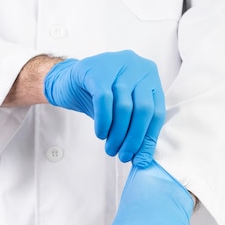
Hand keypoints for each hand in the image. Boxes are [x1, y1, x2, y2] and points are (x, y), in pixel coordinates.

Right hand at [44, 50, 164, 167]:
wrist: (67, 81)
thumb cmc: (98, 96)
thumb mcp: (121, 110)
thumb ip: (134, 127)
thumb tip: (142, 157)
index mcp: (149, 75)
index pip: (157, 111)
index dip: (149, 139)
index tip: (141, 159)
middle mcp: (137, 66)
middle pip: (144, 109)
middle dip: (134, 138)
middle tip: (124, 156)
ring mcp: (117, 65)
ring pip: (124, 107)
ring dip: (118, 134)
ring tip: (110, 148)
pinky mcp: (96, 70)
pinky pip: (104, 100)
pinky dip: (104, 122)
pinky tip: (101, 133)